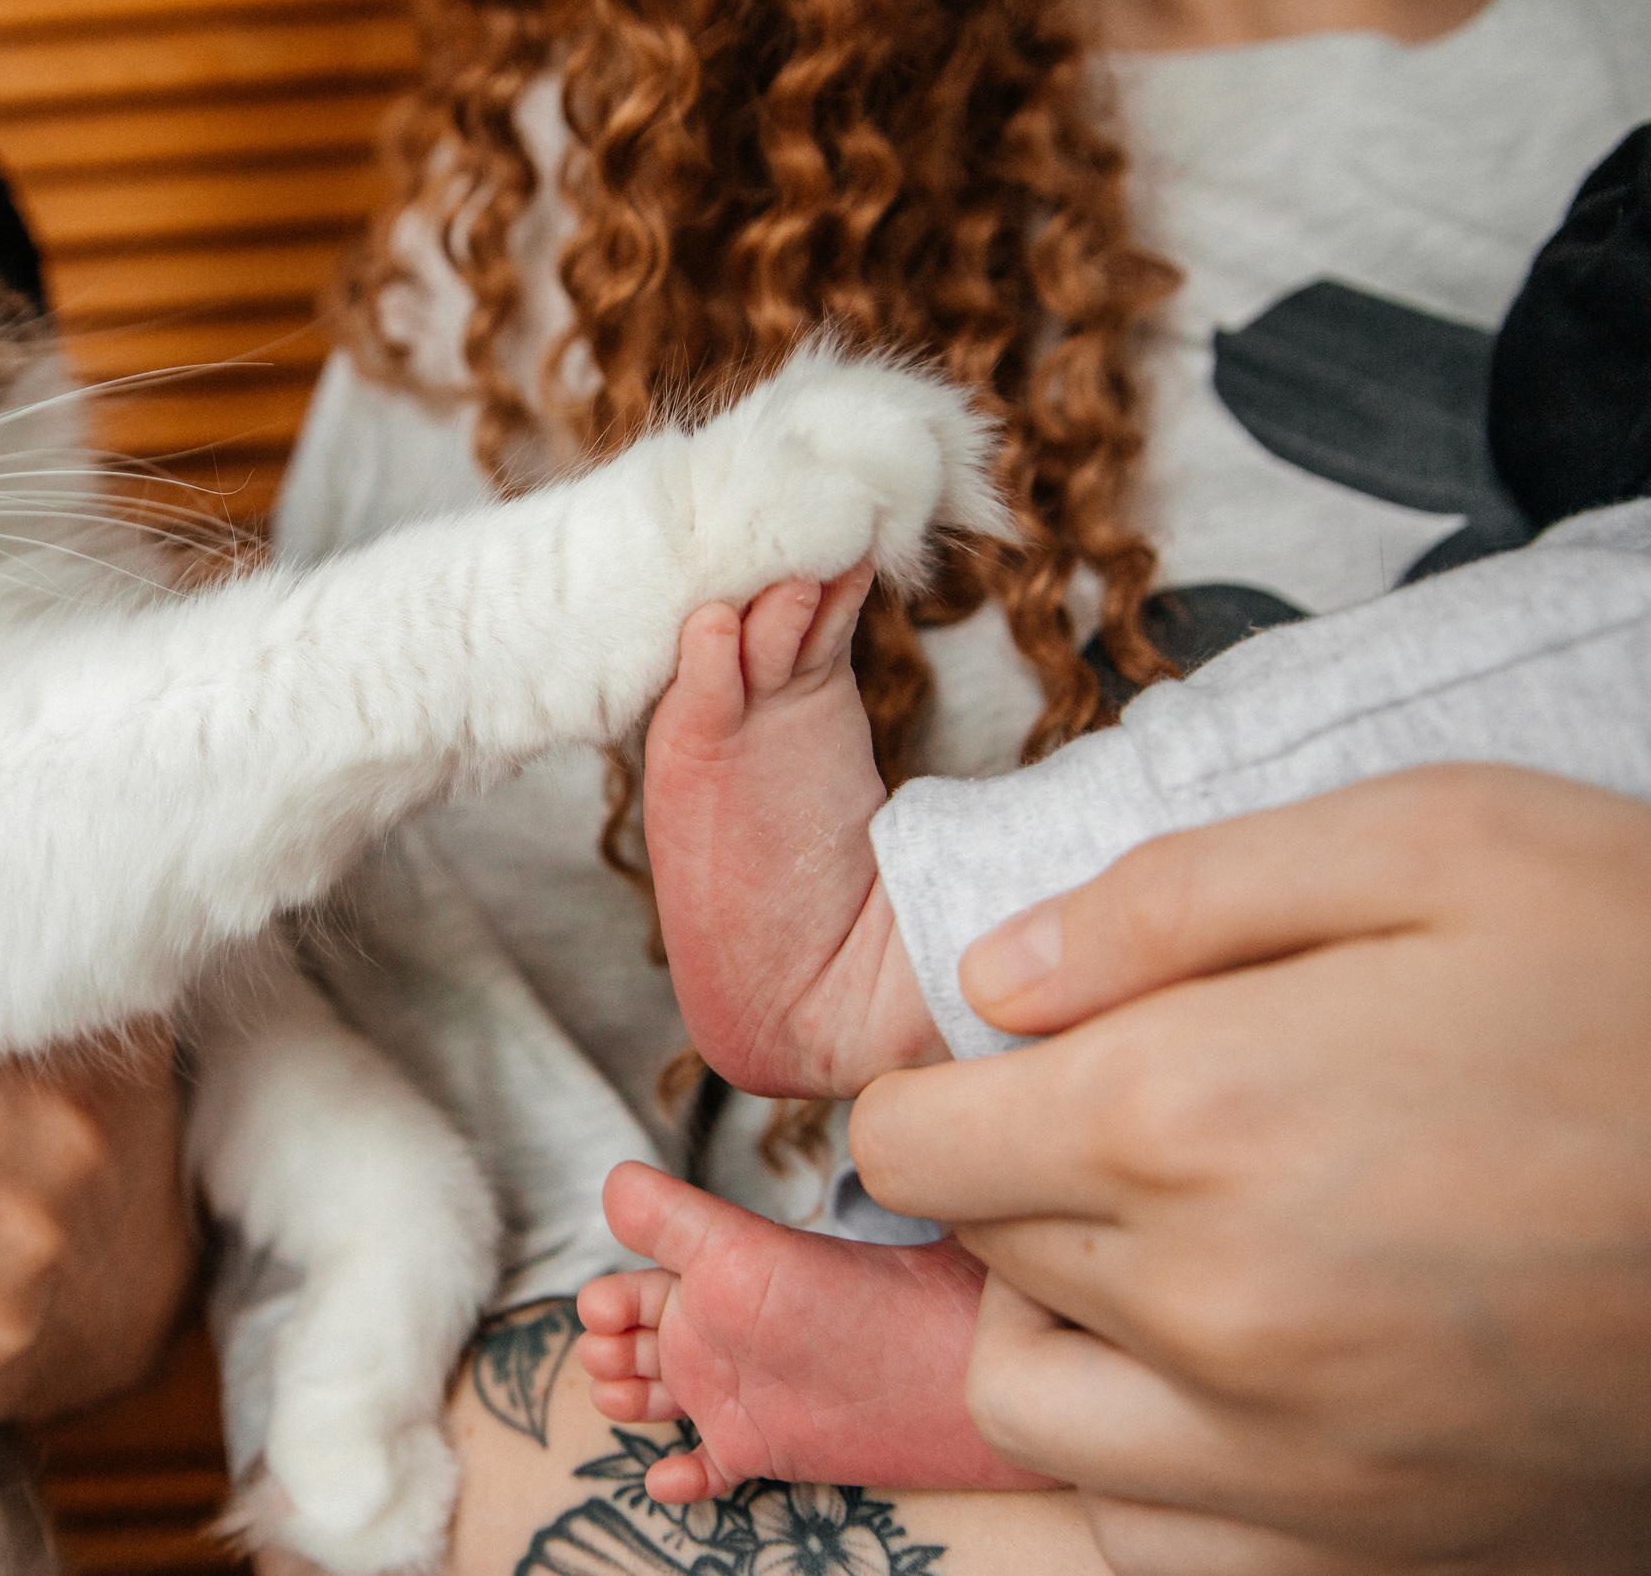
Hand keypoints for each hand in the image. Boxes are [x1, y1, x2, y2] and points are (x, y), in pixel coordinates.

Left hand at [852, 766, 1650, 1574]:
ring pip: (1035, 1404)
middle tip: (1138, 1116)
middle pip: (978, 1250)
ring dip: (1056, 1319)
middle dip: (1017, 1173)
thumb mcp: (1432, 842)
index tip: (1019, 1055)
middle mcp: (1203, 1312)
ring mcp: (1289, 1458)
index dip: (945, 1081)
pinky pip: (1153, 1537)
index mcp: (1182, 1117)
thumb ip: (1174, 901)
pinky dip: (1142, 1463)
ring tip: (1168, 1243)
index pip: (915, 1134)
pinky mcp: (1375, 1548)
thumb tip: (995, 976)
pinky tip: (1222, 1380)